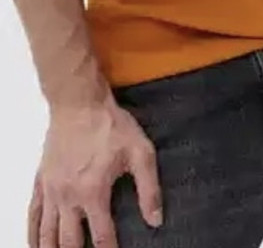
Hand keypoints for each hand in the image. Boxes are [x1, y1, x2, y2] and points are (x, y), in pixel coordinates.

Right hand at [28, 96, 162, 247]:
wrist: (80, 103)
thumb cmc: (111, 125)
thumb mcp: (141, 153)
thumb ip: (149, 189)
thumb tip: (156, 219)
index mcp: (94, 193)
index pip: (102, 236)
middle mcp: (69, 197)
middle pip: (69, 242)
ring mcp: (52, 190)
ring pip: (46, 234)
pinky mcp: (42, 180)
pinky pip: (33, 214)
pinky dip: (33, 234)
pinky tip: (35, 244)